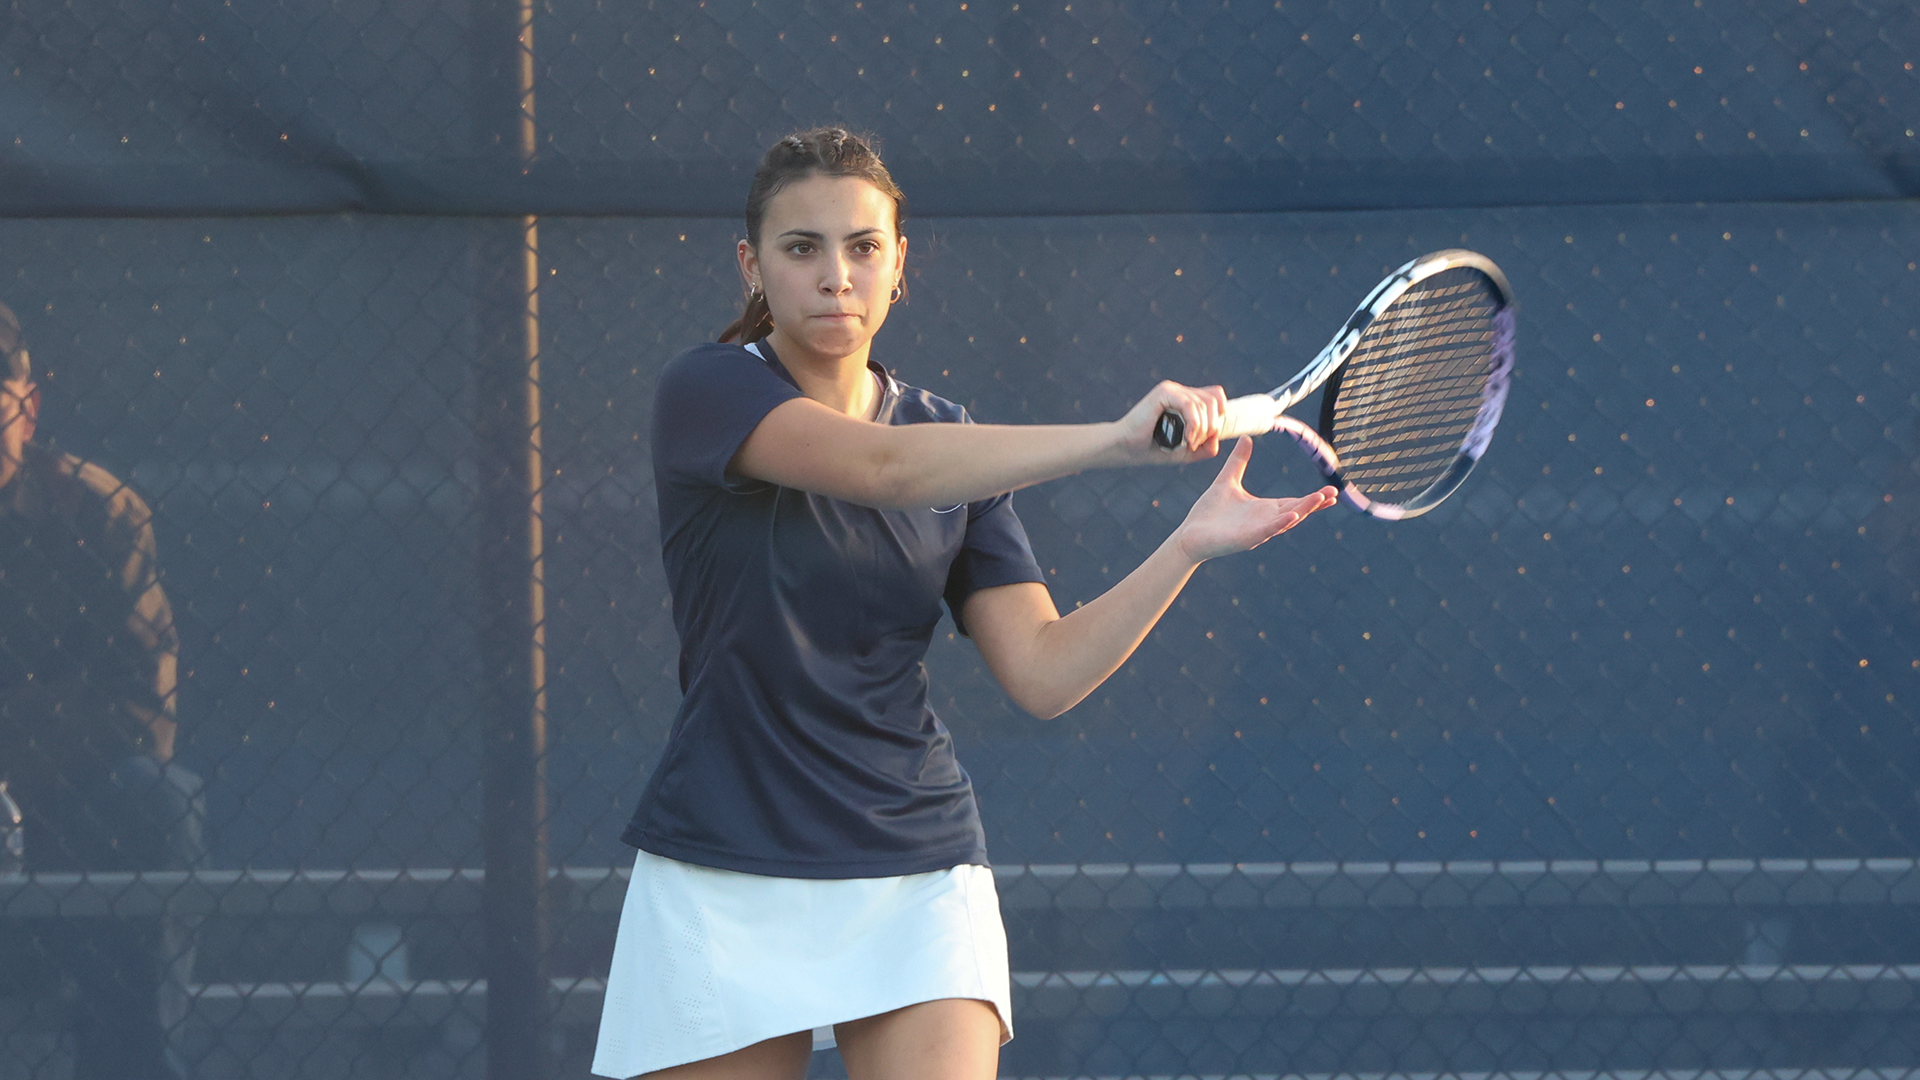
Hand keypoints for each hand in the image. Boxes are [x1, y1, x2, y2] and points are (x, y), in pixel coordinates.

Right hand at [1113, 380, 1226, 463]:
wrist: (1126, 448)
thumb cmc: (1153, 449)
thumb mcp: (1186, 451)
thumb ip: (1205, 447)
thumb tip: (1217, 437)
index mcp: (1186, 399)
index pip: (1215, 396)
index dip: (1220, 414)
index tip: (1211, 434)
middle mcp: (1180, 391)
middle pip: (1213, 401)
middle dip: (1212, 425)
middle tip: (1196, 444)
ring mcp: (1172, 390)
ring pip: (1204, 404)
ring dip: (1202, 428)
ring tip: (1189, 443)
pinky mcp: (1163, 392)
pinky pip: (1189, 405)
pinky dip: (1194, 424)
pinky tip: (1187, 438)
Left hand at [1173, 438, 1337, 562]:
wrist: (1189, 534)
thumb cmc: (1209, 513)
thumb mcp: (1227, 481)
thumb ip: (1238, 462)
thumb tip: (1246, 438)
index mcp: (1264, 510)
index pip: (1294, 502)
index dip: (1312, 498)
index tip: (1331, 491)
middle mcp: (1264, 522)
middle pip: (1296, 511)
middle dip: (1314, 504)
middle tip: (1334, 494)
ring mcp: (1256, 532)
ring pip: (1285, 521)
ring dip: (1302, 511)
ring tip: (1319, 500)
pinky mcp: (1244, 540)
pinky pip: (1265, 532)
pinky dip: (1279, 524)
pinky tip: (1291, 516)